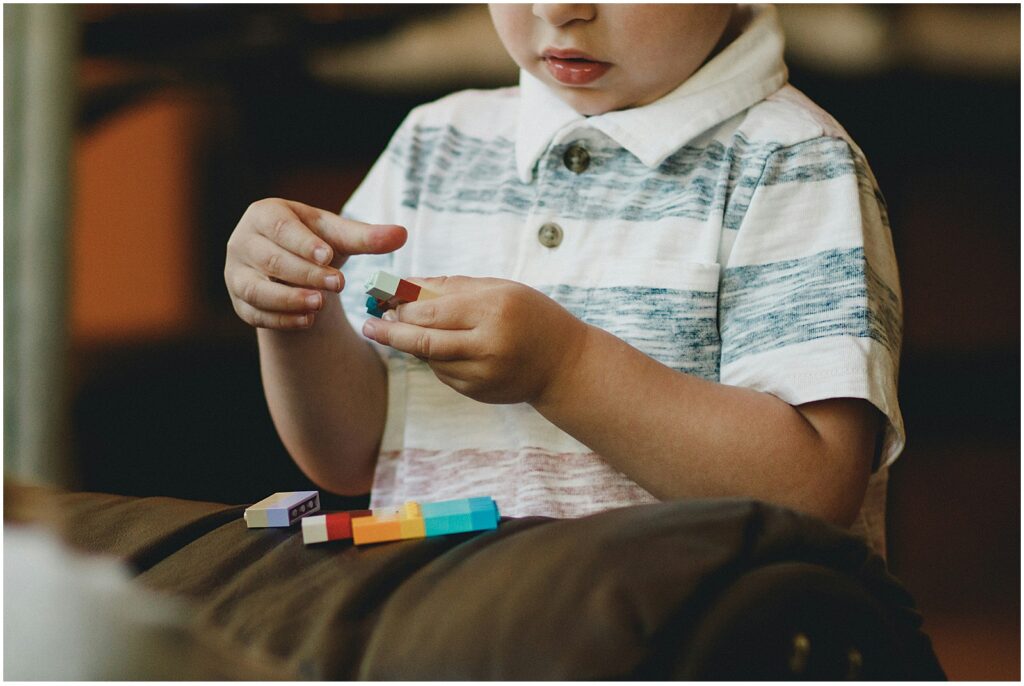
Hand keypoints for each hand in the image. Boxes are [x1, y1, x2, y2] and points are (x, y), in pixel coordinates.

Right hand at [224, 198, 405, 329]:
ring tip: (319, 305)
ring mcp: (235, 274)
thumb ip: (367, 237)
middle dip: (304, 273)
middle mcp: (243, 242)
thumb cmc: (315, 243)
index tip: (328, 255)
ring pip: (256, 289)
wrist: (293, 269)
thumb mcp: (339, 237)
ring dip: (288, 299)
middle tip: (337, 284)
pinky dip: (281, 319)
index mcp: (265, 215)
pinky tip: (307, 321)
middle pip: (270, 259)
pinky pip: (255, 313)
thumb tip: (402, 234)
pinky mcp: (239, 302)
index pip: (280, 228)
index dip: (303, 242)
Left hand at [361, 276, 589, 404]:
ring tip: (400, 329)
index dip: (402, 306)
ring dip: (411, 344)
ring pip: (429, 359)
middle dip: (391, 332)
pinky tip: (439, 346)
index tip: (381, 298)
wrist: (564, 365)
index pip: (432, 310)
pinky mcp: (478, 393)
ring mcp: (483, 374)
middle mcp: (488, 345)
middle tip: (370, 324)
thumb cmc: (530, 316)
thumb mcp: (498, 289)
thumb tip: (404, 285)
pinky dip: (434, 359)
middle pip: (423, 341)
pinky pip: (443, 373)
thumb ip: (451, 286)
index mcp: (494, 310)